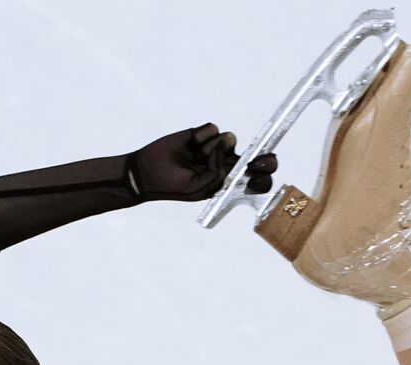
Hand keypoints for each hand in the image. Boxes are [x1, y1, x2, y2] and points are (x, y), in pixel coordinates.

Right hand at [126, 122, 276, 202]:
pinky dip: (202, 136)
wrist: (146, 171)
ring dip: (214, 148)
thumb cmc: (173, 185)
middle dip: (262, 158)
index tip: (263, 173)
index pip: (254, 182)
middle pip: (254, 158)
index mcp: (228, 185)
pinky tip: (190, 145)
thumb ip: (217, 173)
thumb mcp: (198, 188)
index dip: (264, 177)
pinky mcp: (202, 134)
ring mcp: (215, 149)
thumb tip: (225, 146)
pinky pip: (212, 129)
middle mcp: (226, 165)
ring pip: (230, 140)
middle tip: (261, 160)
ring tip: (195, 156)